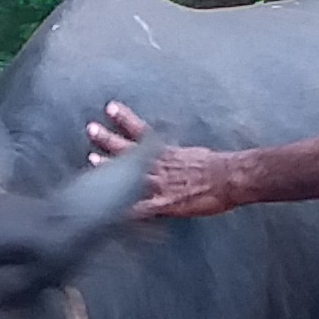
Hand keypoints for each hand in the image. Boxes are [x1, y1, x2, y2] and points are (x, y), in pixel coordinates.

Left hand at [83, 104, 244, 219]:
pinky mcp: (162, 203)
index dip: (125, 120)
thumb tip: (169, 152)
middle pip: (129, 149)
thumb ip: (176, 154)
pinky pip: (139, 208)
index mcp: (167, 152)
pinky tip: (108, 210)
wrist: (229, 178)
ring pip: (128, 174)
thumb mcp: (193, 154)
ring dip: (108, 167)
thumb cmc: (216, 166)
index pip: (142, 132)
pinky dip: (124, 209)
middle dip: (108, 139)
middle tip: (91, 129)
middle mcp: (159, 164)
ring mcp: (158, 183)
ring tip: (90, 158)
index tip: (110, 108)